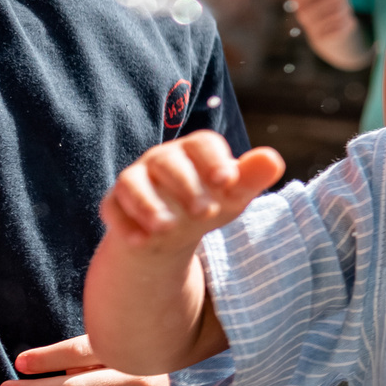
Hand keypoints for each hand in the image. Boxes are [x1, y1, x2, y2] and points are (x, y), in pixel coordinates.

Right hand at [100, 130, 284, 264]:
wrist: (173, 232)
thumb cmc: (209, 203)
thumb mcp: (233, 195)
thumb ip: (252, 177)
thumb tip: (273, 159)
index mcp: (194, 150)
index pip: (202, 143)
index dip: (214, 160)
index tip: (227, 181)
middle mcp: (161, 159)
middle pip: (168, 162)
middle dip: (186, 186)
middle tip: (206, 213)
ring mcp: (135, 179)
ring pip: (134, 183)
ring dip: (149, 205)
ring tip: (168, 228)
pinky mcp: (114, 203)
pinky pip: (113, 209)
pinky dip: (125, 225)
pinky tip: (141, 242)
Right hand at [288, 0, 370, 70]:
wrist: (324, 34)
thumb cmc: (322, 3)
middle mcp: (301, 11)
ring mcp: (311, 26)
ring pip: (339, 11)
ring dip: (345, 8)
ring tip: (342, 8)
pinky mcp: (322, 38)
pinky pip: (342, 25)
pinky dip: (347, 21)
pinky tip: (343, 20)